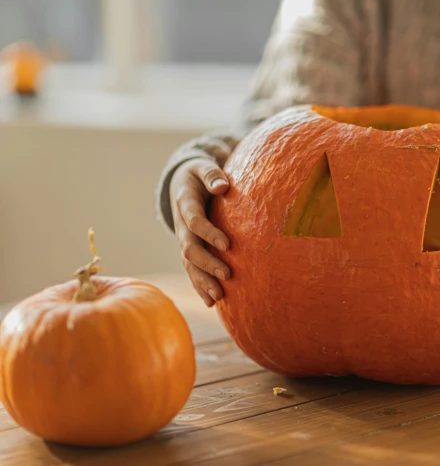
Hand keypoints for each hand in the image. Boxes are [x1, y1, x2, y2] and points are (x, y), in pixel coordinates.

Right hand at [170, 158, 231, 306]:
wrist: (181, 182)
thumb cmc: (199, 174)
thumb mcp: (202, 167)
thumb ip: (211, 174)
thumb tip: (222, 185)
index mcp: (185, 203)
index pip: (195, 221)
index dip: (209, 233)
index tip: (227, 245)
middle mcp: (182, 225)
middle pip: (190, 248)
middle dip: (207, 263)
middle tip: (226, 275)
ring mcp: (184, 239)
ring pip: (189, 264)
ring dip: (202, 281)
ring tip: (218, 297)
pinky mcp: (190, 249)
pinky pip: (192, 270)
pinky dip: (200, 286)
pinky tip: (212, 303)